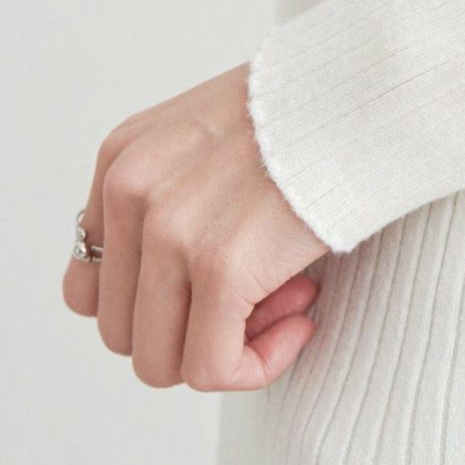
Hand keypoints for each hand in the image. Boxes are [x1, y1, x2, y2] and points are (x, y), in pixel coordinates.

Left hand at [62, 64, 328, 389]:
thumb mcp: (217, 138)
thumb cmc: (319, 117)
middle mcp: (131, 195)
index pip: (92, 288)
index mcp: (121, 162)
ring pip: (159, 363)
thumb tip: (192, 291)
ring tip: (291, 303)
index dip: (162, 308)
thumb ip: (181, 198)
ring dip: (228, 353)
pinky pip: (213, 370)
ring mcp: (170, 234)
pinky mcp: (222, 269)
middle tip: (270, 300)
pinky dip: (259, 365)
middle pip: (123, 333)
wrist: (372, 94)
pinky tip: (306, 319)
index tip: (227, 289)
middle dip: (196, 335)